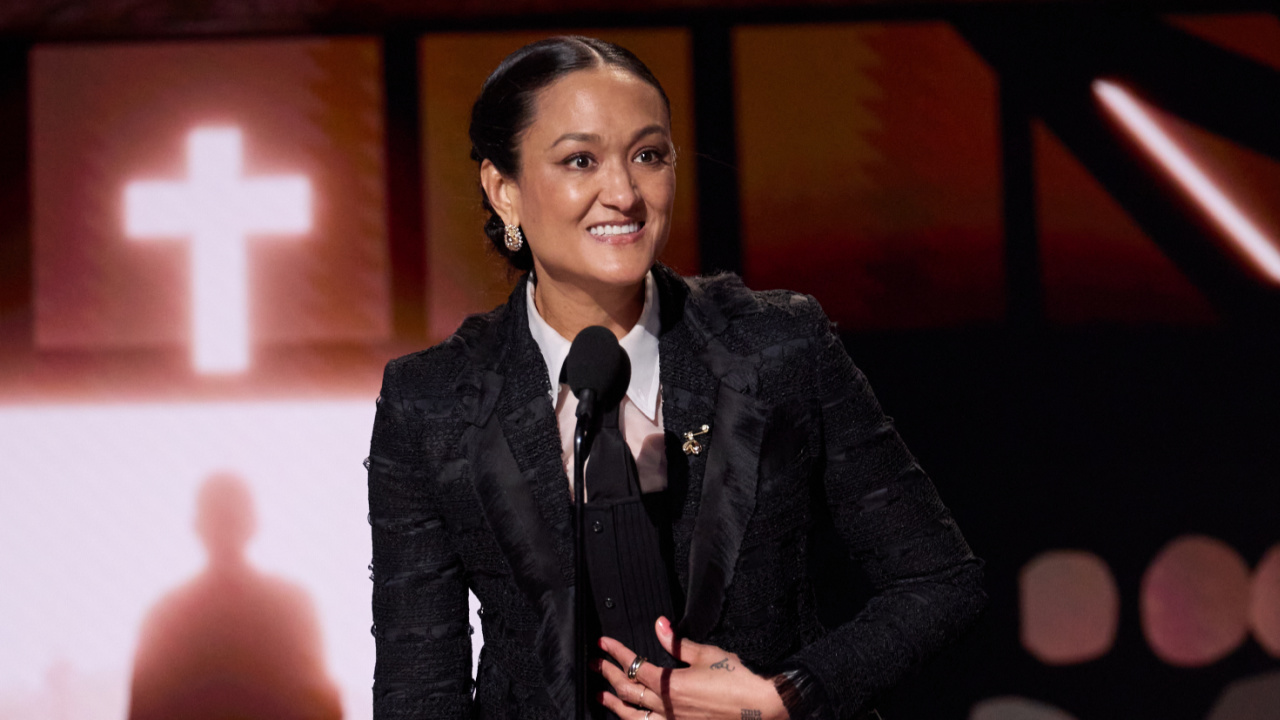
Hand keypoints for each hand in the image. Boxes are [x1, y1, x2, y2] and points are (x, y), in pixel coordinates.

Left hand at [594, 616, 788, 719]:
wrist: (761, 708)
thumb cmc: (737, 680)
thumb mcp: (706, 654)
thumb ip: (677, 642)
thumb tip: (659, 624)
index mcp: (670, 686)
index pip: (634, 666)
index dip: (617, 653)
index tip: (604, 643)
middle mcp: (668, 708)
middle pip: (629, 691)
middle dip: (608, 676)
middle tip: (596, 665)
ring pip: (634, 717)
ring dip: (615, 705)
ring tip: (602, 697)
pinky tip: (633, 719)